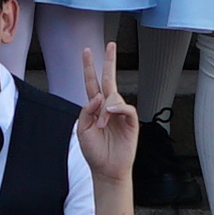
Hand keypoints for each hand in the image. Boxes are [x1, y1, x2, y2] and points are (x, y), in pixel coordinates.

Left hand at [73, 40, 142, 193]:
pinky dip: (118, 108)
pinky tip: (111, 114)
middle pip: (108, 79)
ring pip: (114, 97)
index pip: (92, 83)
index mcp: (95, 108)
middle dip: (109, 62)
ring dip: (106, 108)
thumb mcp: (82, 129)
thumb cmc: (94, 151)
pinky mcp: (131, 122)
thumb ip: (87, 110)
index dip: (89, 68)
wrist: (106, 169)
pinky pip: (127, 108)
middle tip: (110, 44)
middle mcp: (108, 107)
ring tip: (102, 125)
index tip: (87, 51)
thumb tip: (99, 96)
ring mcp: (120, 114)